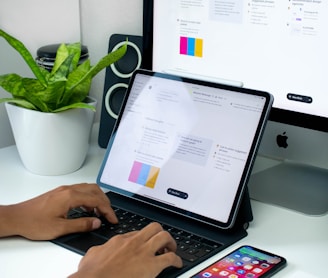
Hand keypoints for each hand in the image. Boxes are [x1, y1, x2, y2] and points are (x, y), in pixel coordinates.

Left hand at [0, 183, 117, 239]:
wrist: (17, 217)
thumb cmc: (34, 222)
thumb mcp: (60, 228)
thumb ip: (81, 224)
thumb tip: (96, 222)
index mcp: (70, 196)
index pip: (96, 200)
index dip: (107, 210)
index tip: (113, 219)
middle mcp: (69, 190)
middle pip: (95, 190)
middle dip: (105, 202)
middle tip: (109, 215)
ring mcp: (64, 190)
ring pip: (88, 189)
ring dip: (97, 199)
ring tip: (100, 212)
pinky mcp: (60, 192)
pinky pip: (80, 191)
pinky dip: (88, 198)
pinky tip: (87, 209)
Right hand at [69, 222, 182, 277]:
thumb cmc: (91, 274)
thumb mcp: (92, 255)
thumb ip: (100, 250)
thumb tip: (99, 251)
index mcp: (120, 240)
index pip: (137, 233)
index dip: (143, 239)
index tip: (145, 244)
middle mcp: (134, 242)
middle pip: (154, 228)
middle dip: (160, 233)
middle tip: (163, 243)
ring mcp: (143, 252)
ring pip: (164, 236)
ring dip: (171, 243)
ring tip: (172, 249)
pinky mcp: (152, 266)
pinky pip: (170, 258)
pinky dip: (177, 260)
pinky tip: (177, 263)